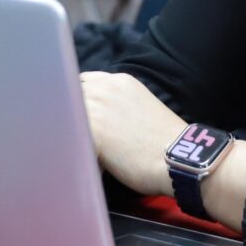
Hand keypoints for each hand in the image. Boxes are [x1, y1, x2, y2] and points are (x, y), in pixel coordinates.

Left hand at [80, 70, 186, 196]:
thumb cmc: (164, 142)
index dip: (79, 101)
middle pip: (68, 96)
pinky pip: (69, 139)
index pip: (81, 82)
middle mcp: (105, 88)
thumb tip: (98, 119)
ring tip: (80, 152)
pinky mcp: (92, 131)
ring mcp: (97, 107)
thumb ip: (116, 104)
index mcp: (118, 81)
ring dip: (69, 132)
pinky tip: (87, 164)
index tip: (80, 118)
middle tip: (74, 137)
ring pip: (65, 116)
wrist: (180, 159)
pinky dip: (73, 152)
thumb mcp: (141, 107)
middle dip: (68, 115)